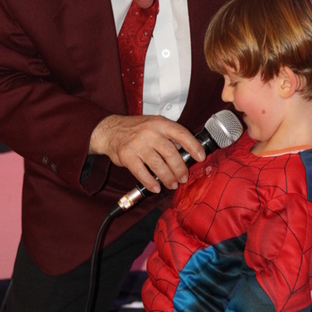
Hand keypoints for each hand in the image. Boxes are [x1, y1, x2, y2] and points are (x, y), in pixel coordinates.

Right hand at [89, 114, 205, 192]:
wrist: (110, 130)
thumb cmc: (136, 130)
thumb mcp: (154, 125)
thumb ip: (169, 136)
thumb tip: (188, 152)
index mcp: (160, 124)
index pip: (181, 134)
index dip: (193, 146)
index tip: (201, 157)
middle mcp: (149, 132)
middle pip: (171, 153)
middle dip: (180, 169)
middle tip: (183, 178)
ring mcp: (137, 144)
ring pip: (158, 165)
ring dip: (168, 178)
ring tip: (172, 184)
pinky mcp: (127, 156)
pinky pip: (142, 173)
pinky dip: (150, 182)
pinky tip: (156, 188)